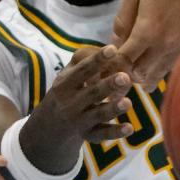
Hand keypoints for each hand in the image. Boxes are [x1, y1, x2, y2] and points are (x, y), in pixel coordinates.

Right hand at [26, 45, 134, 167]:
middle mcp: (71, 103)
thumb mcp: (67, 76)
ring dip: (113, 109)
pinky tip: (130, 128)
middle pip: (92, 93)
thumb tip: (106, 45)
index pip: (82, 70)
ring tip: (128, 102)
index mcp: (65, 84)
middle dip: (108, 85)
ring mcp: (80, 120)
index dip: (97, 60)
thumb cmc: (66, 92)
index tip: (113, 49)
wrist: (50, 126)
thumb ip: (83, 61)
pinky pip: (103, 134)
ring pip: (98, 114)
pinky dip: (116, 132)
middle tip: (125, 77)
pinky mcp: (89, 134)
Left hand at [112, 0, 179, 83]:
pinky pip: (173, 66)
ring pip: (158, 75)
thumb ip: (123, 19)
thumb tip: (115, 43)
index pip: (123, 60)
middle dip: (127, 72)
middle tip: (122, 64)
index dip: (112, 64)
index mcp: (148, 30)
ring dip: (145, 73)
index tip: (108, 62)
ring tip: (137, 66)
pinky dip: (161, 66)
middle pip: (139, 74)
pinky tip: (156, 59)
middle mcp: (165, 45)